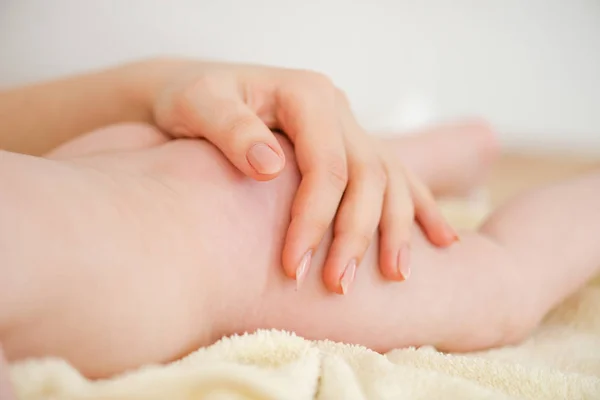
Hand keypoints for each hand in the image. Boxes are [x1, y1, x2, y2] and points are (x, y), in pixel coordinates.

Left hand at [143, 59, 457, 292]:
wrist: (199, 94)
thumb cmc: (192, 100)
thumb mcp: (198, 105)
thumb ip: (231, 129)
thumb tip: (270, 165)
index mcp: (306, 95)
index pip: (326, 165)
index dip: (315, 218)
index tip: (293, 266)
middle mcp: (337, 109)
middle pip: (367, 175)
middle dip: (356, 234)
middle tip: (339, 287)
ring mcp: (350, 128)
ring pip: (391, 178)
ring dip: (397, 229)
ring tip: (397, 275)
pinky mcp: (351, 147)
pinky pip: (397, 176)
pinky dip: (420, 208)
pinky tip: (442, 240)